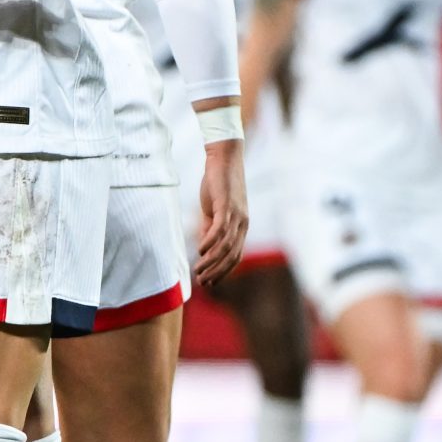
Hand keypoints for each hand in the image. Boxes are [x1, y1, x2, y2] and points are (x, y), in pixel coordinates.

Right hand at [195, 134, 249, 285]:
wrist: (223, 159)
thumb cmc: (218, 184)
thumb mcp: (213, 211)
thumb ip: (210, 228)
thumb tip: (204, 247)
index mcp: (241, 226)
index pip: (235, 256)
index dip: (223, 272)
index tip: (210, 282)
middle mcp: (242, 224)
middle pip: (233, 256)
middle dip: (217, 272)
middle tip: (203, 282)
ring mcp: (237, 215)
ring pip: (226, 247)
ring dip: (212, 262)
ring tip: (198, 270)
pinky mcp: (228, 206)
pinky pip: (220, 230)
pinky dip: (210, 242)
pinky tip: (199, 250)